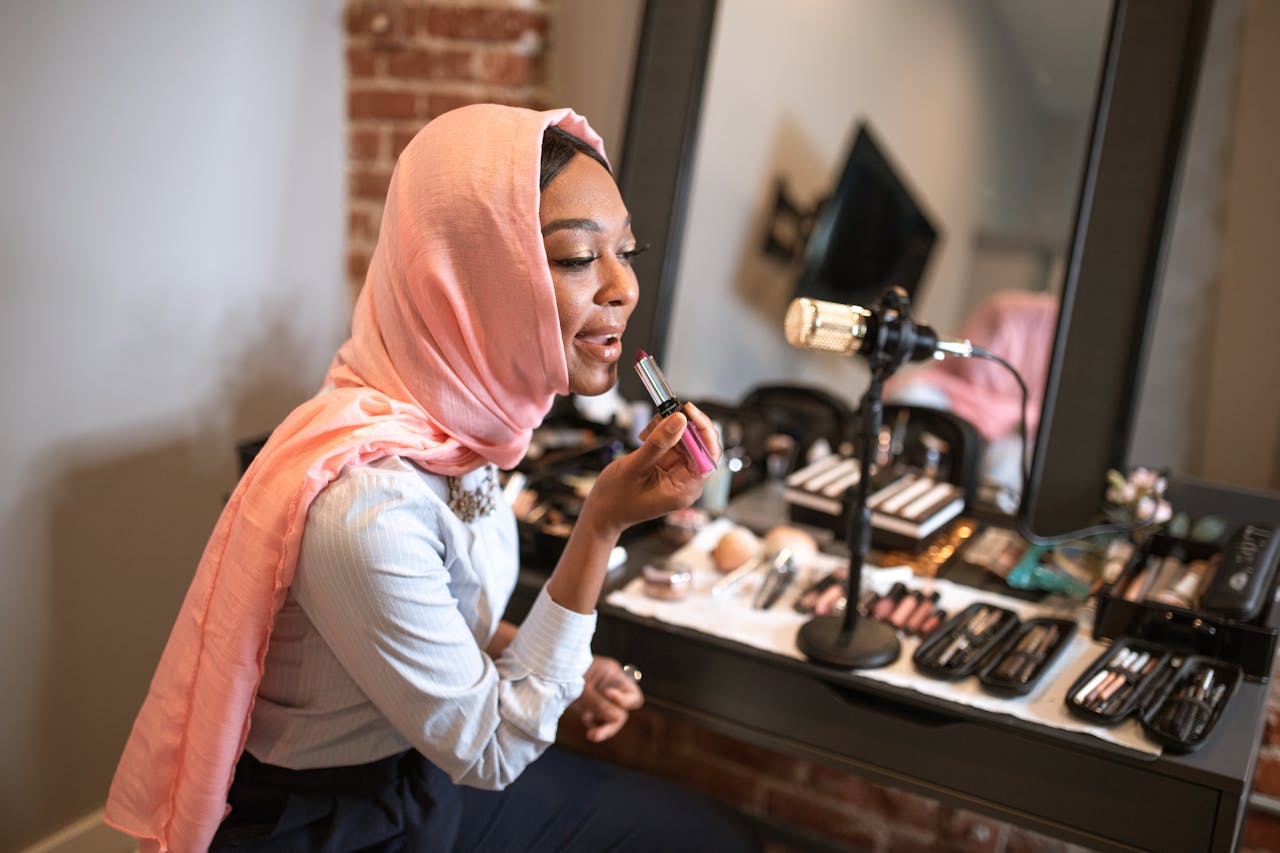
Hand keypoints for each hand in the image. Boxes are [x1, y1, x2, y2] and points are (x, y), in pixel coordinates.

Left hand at [566, 656, 643, 742]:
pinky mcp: (588, 706)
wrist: (546, 672)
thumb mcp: (584, 687)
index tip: (607, 695)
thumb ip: (600, 703)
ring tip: (591, 735)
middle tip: (596, 733)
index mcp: (613, 676)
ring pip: (610, 719)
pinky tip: (586, 726)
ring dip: (602, 728)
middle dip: (612, 723)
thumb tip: (617, 718)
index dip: (624, 701)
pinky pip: (597, 721)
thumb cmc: (566, 672)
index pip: (633, 696)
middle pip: (622, 712)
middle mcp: (610, 687)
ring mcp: (599, 698)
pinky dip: (593, 726)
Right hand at [581, 403, 721, 534]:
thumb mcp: (635, 468)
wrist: (602, 512)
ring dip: (669, 430)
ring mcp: (677, 475)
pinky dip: (661, 435)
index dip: (704, 431)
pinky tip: (647, 436)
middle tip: (667, 411)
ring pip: (685, 442)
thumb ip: (659, 443)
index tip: (689, 411)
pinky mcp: (667, 468)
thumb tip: (680, 420)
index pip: (708, 455)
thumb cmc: (615, 499)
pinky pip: (672, 445)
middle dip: (684, 427)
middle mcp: (685, 482)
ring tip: (648, 431)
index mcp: (684, 489)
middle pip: (699, 446)